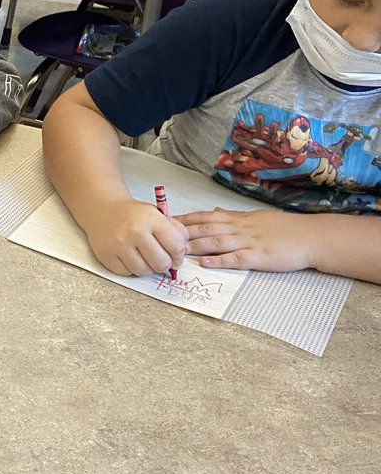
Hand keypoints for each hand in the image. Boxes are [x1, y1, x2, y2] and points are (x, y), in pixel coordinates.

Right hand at [81, 198, 187, 276]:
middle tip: (162, 261)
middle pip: (161, 263)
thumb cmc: (132, 214)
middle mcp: (134, 232)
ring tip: (144, 258)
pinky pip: (126, 273)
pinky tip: (130, 258)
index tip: (177, 259)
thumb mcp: (157, 214)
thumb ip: (175, 231)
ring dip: (148, 268)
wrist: (102, 208)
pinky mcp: (106, 255)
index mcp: (151, 219)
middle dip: (165, 265)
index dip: (180, 256)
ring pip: (144, 271)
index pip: (176, 246)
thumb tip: (183, 253)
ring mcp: (118, 245)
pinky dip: (131, 269)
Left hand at [177, 208, 314, 272]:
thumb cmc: (284, 227)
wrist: (311, 236)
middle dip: (182, 232)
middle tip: (162, 235)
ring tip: (177, 249)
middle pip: (206, 228)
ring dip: (195, 246)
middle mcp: (239, 228)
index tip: (165, 220)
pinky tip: (205, 263)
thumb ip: (232, 215)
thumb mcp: (255, 216)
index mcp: (237, 218)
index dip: (184, 218)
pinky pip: (236, 258)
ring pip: (217, 242)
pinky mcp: (259, 257)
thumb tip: (213, 210)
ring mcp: (249, 242)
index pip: (205, 216)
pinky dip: (220, 260)